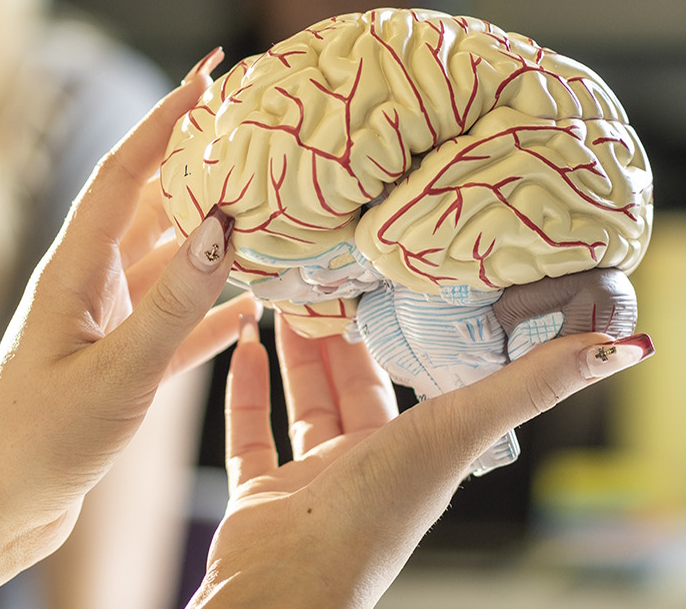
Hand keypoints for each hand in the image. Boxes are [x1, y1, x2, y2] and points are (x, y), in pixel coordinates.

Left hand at [0, 47, 261, 607]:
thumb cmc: (38, 440)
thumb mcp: (116, 370)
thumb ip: (174, 303)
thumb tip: (225, 226)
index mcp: (73, 272)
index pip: (123, 173)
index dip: (165, 119)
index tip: (208, 75)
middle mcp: (87, 287)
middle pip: (147, 207)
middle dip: (194, 167)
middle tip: (249, 134)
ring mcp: (101, 326)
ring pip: (165, 265)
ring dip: (208, 240)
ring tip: (262, 211)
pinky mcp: (115, 365)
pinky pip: (172, 325)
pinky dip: (208, 311)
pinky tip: (250, 307)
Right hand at [189, 313, 653, 608]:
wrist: (286, 583)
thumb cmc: (375, 515)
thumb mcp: (456, 431)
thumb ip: (529, 384)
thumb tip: (624, 345)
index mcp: (416, 453)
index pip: (413, 381)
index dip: (405, 334)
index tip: (391, 280)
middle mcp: (366, 464)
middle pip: (353, 386)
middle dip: (341, 334)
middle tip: (326, 278)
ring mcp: (311, 478)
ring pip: (303, 401)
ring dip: (295, 353)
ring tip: (283, 298)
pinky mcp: (262, 489)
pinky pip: (252, 429)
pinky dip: (247, 387)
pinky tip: (244, 343)